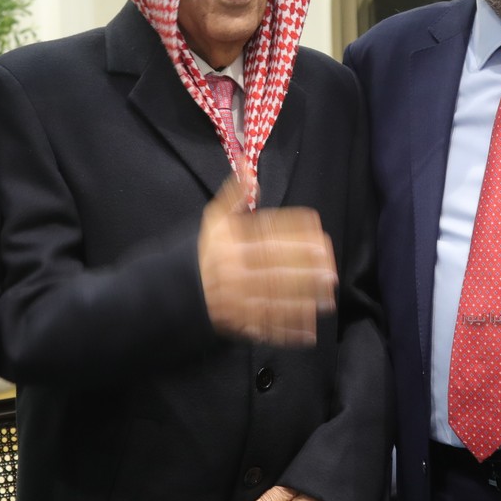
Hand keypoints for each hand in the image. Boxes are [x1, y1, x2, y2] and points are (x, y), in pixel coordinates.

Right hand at [198, 175, 335, 346]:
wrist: (170, 291)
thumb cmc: (199, 254)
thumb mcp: (213, 220)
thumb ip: (234, 195)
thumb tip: (249, 167)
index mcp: (230, 246)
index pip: (266, 237)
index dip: (294, 234)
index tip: (319, 231)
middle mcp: (233, 272)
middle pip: (273, 271)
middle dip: (304, 271)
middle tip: (330, 270)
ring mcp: (234, 300)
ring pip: (272, 301)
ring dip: (302, 302)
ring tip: (328, 299)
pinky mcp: (235, 323)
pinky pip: (264, 328)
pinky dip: (287, 332)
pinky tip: (308, 333)